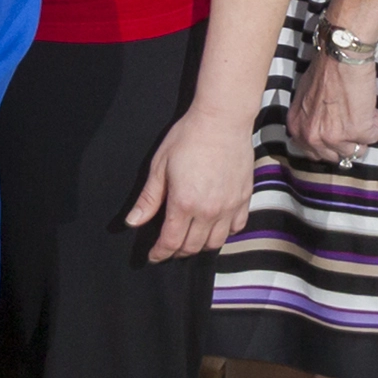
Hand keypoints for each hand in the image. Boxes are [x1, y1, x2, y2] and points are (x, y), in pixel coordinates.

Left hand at [125, 101, 260, 263]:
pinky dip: (224, 233)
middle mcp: (209, 211)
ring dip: (199, 246)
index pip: (170, 242)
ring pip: (215, 242)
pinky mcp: (244, 199)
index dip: (160, 253)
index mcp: (184, 204)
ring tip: (189, 240)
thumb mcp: (160, 166)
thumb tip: (133, 222)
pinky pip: (236, 228)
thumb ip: (149, 199)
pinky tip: (214, 227)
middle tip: (168, 248)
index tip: (153, 256)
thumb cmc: (188, 138)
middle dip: (177, 252)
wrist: (222, 120)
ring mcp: (229, 207)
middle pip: (192, 246)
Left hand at [286, 50, 377, 160]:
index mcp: (297, 129)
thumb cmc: (324, 70)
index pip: (314, 154)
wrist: (341, 56)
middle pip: (336, 157)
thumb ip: (309, 119)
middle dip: (347, 142)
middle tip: (352, 120)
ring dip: (362, 132)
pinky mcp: (358, 131)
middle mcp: (312, 137)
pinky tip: (367, 105)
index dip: (330, 144)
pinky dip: (375, 122)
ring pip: (357, 150)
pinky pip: (374, 136)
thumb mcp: (305, 99)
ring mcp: (335, 137)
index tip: (339, 133)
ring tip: (359, 110)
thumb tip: (321, 131)